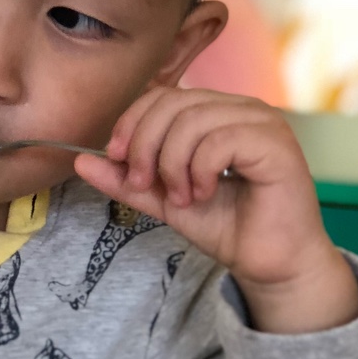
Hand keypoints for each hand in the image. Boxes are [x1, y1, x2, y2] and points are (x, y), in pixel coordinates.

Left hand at [75, 87, 357, 333]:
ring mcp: (263, 122)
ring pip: (194, 120)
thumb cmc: (227, 227)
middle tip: (144, 184)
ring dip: (173, 163)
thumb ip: (127, 179)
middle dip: (145, 144)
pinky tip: (204, 193)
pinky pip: (220, 140)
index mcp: (218, 112)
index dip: (132, 122)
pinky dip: (200, 170)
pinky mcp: (276, 144)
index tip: (116, 158)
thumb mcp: (164, 199)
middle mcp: (242, 109)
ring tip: (181, 197)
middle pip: (174, 102)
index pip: (164, 95)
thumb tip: (81, 160)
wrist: (268, 263)